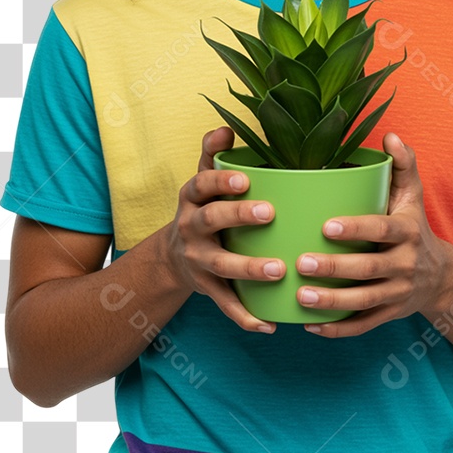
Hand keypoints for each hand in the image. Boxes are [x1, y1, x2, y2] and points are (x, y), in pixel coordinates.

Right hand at [163, 126, 285, 332]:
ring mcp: (198, 261)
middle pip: (212, 220)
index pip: (202, 184)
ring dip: (249, 269)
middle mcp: (191, 228)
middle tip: (269, 213)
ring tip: (279, 270)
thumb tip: (225, 128)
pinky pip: (226, 304)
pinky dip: (246, 317)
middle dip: (239, 216)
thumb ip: (213, 154)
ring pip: (222, 266)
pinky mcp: (207, 289)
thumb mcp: (202, 180)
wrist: (173, 257)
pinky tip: (270, 324)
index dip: (221, 181)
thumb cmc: (203, 207)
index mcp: (192, 198)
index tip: (246, 179)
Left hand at [294, 132, 452, 336]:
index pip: (380, 230)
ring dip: (331, 302)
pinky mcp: (390, 315)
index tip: (325, 226)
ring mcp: (398, 293)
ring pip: (364, 302)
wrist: (441, 276)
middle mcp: (405, 264)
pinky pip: (364, 325)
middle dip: (334, 269)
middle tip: (300, 263)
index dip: (355, 229)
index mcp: (407, 231)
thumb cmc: (413, 226)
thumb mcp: (413, 194)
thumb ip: (403, 164)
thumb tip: (390, 135)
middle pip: (368, 270)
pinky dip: (338, 329)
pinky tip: (309, 325)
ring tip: (300, 296)